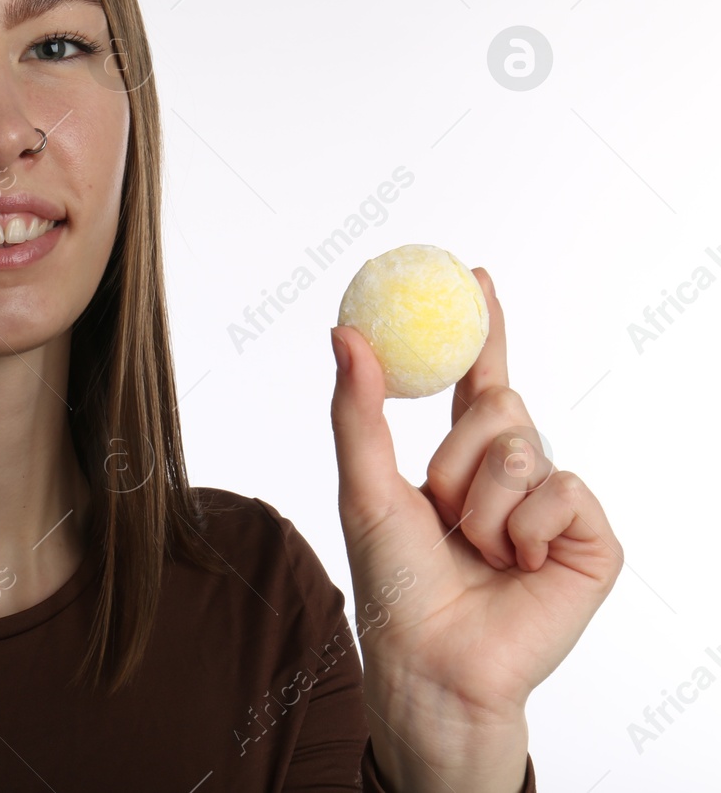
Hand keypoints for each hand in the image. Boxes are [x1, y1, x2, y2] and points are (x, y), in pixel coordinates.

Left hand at [328, 267, 621, 786]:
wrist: (431, 660)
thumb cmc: (394, 585)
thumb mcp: (363, 485)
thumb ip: (358, 409)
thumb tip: (346, 332)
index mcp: (459, 463)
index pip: (476, 381)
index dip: (481, 330)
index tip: (476, 276)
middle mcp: (511, 478)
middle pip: (501, 408)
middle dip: (459, 452)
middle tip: (441, 503)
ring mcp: (553, 508)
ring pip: (527, 449)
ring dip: (483, 501)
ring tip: (475, 549)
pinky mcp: (591, 541)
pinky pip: (565, 489)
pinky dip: (527, 524)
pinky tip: (517, 564)